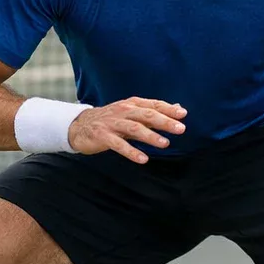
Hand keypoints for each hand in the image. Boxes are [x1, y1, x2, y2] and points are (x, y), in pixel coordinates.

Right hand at [68, 98, 186, 163]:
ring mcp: (112, 124)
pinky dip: (131, 152)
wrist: (79, 125)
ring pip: (134, 128)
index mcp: (132, 105)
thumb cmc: (111, 120)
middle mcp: (123, 112)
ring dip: (150, 136)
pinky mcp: (103, 136)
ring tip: (165, 143)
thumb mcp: (131, 112)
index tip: (183, 114)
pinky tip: (143, 159)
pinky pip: (119, 145)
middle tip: (180, 129)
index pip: (153, 105)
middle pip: (146, 115)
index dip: (168, 109)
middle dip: (164, 122)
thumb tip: (178, 107)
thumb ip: (153, 111)